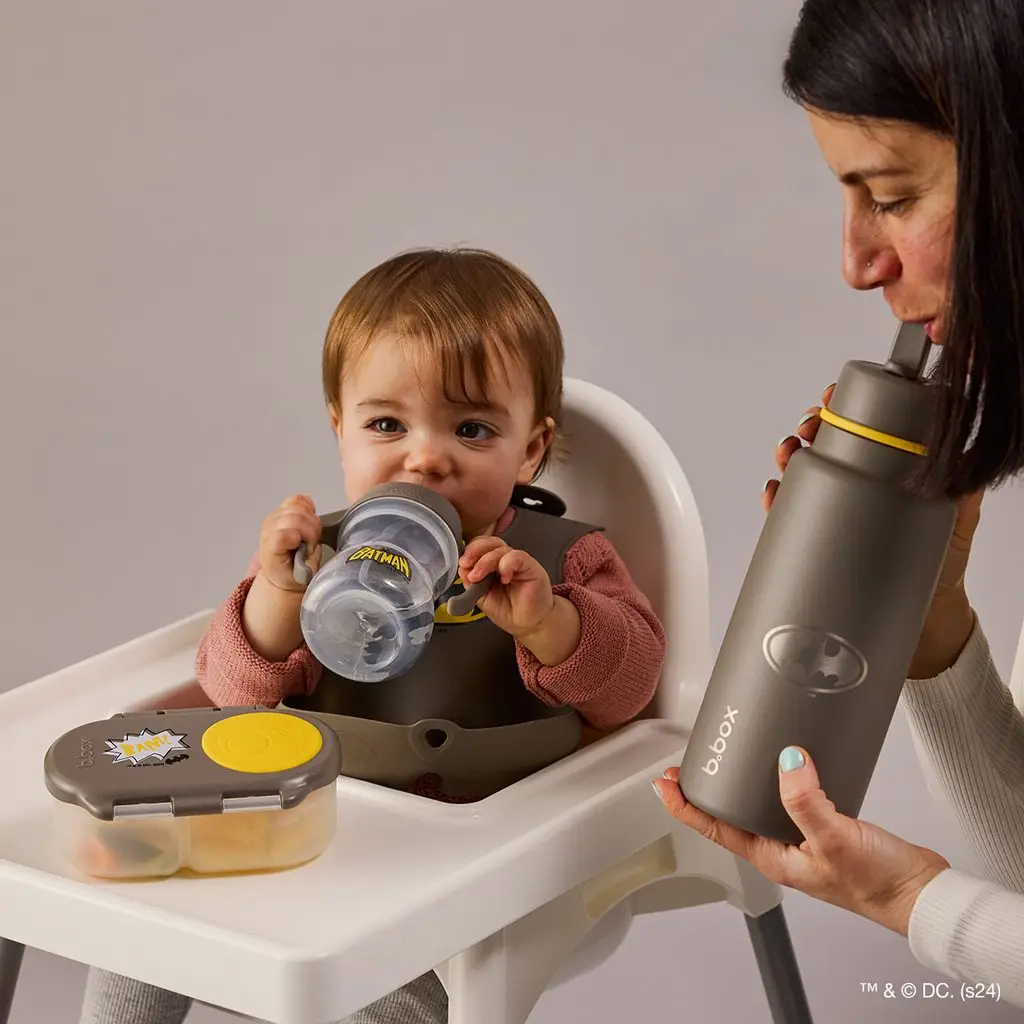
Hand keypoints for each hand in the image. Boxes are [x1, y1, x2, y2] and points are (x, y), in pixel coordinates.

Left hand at [257, 494, 321, 592]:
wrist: (281, 571)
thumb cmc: (291, 574)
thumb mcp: (301, 576)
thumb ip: (307, 561)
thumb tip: (310, 547)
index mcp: (270, 549)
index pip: (283, 535)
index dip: (303, 540)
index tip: (308, 551)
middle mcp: (269, 530)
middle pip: (295, 518)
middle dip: (311, 530)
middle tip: (311, 543)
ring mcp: (274, 518)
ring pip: (297, 506)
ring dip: (311, 519)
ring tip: (310, 533)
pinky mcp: (282, 510)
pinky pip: (298, 500)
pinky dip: (308, 508)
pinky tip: (308, 520)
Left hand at [459, 536, 554, 635]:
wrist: (530, 625)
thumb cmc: (510, 612)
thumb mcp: (482, 598)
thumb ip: (472, 583)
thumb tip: (462, 569)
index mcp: (493, 565)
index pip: (480, 548)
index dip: (469, 552)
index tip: (461, 564)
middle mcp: (505, 560)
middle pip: (489, 543)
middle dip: (474, 551)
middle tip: (465, 564)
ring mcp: (518, 562)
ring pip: (500, 548)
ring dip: (485, 561)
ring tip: (478, 577)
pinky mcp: (531, 566)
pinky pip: (516, 557)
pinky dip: (506, 565)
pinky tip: (504, 579)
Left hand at [653, 751, 949, 935]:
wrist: (921, 895)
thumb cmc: (878, 883)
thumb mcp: (834, 836)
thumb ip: (805, 800)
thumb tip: (787, 760)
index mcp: (773, 858)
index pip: (714, 829)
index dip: (685, 806)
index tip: (663, 783)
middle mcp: (782, 851)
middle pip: (729, 819)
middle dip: (704, 794)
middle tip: (684, 767)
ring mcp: (803, 842)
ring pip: (757, 810)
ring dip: (736, 788)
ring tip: (722, 763)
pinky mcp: (826, 830)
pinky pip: (789, 803)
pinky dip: (775, 784)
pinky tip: (782, 769)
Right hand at [765, 384, 980, 677]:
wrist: (923, 620)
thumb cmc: (943, 565)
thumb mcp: (957, 516)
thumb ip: (961, 484)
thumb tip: (965, 454)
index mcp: (890, 470)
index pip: (865, 427)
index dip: (846, 407)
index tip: (833, 400)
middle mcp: (860, 485)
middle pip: (827, 443)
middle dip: (811, 427)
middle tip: (809, 430)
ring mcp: (836, 511)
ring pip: (803, 471)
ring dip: (789, 455)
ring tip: (788, 456)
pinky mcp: (816, 540)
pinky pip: (788, 512)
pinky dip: (776, 498)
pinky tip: (774, 493)